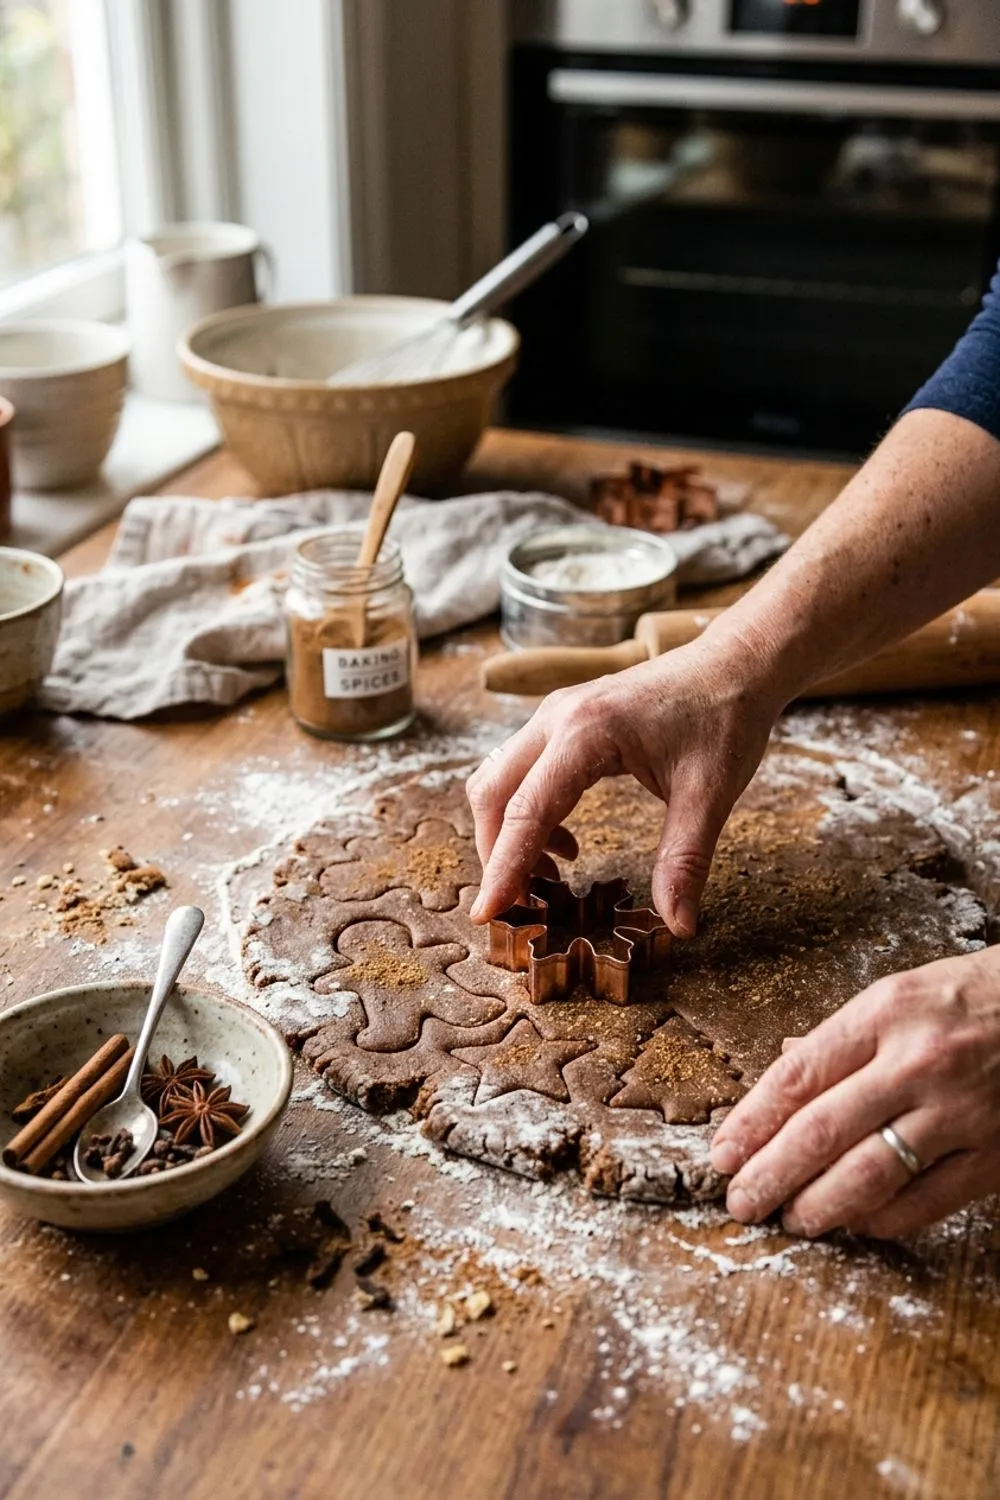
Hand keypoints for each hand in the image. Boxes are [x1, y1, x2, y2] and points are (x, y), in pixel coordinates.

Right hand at [466, 637, 780, 933]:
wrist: (735, 664)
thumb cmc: (724, 718)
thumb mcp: (710, 795)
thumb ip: (685, 861)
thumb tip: (678, 926)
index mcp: (586, 732)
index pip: (527, 810)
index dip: (504, 867)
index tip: (488, 913)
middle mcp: (557, 717)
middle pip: (494, 793)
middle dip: (496, 853)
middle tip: (521, 905)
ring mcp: (555, 714)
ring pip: (500, 780)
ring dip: (508, 833)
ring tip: (548, 879)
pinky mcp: (563, 719)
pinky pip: (521, 771)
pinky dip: (526, 813)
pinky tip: (566, 844)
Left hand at [710, 946, 999, 1238]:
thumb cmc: (968, 998)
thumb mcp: (898, 994)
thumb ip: (841, 1039)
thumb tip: (784, 1068)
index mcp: (884, 1014)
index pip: (798, 1076)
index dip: (751, 1122)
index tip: (722, 1154)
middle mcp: (917, 1063)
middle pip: (823, 1131)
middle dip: (771, 1174)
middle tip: (740, 1202)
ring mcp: (958, 1112)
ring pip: (871, 1175)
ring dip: (819, 1206)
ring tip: (790, 1218)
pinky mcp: (994, 1155)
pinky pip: (925, 1202)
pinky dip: (881, 1220)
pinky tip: (856, 1222)